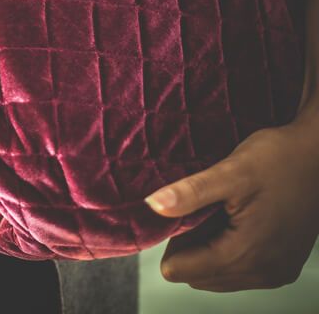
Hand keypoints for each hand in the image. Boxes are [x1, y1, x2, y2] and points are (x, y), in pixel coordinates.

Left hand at [143, 105, 318, 291]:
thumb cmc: (280, 159)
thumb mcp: (230, 171)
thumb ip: (190, 193)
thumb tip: (153, 205)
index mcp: (246, 254)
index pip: (182, 271)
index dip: (170, 242)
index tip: (176, 214)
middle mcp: (263, 272)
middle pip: (198, 276)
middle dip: (188, 247)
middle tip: (197, 209)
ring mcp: (275, 271)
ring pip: (217, 276)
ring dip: (206, 250)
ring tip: (214, 212)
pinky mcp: (282, 265)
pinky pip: (239, 271)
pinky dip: (226, 252)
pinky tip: (230, 221)